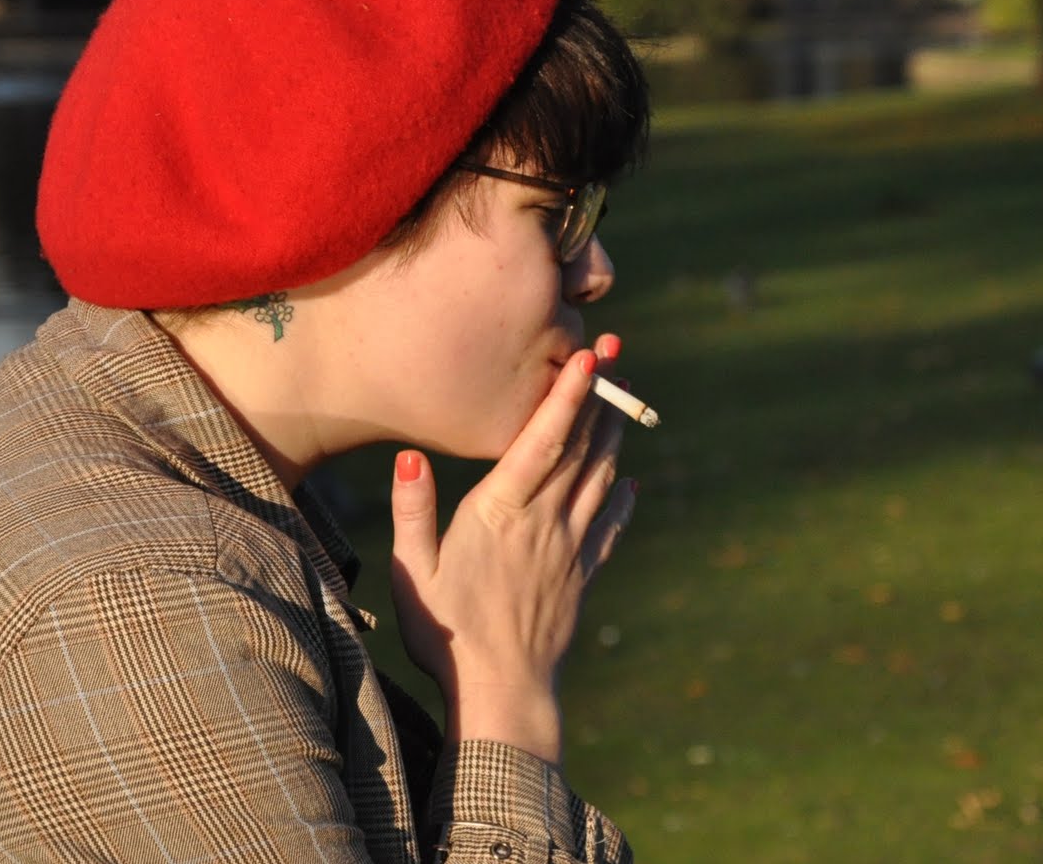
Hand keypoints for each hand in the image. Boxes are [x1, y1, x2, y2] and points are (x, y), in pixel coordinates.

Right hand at [388, 336, 636, 764]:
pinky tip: (631, 480)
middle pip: (580, 446)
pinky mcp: (583, 574)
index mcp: (500, 511)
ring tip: (625, 395)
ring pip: (601, 476)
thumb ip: (413, 510)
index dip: (567, 396)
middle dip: (598, 395)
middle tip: (614, 350)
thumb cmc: (445, 632)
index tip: (587, 357)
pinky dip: (624, 497)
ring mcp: (570, 546)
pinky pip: (611, 525)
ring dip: (614, 433)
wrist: (502, 693)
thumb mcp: (414, 571)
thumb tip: (411, 454)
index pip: (542, 440)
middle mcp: (544, 520)